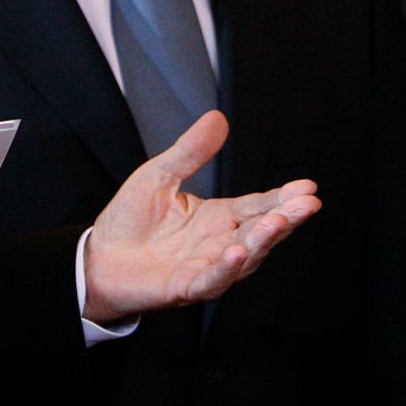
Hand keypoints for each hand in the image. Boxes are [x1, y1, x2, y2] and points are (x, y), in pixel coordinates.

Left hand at [82, 110, 319, 323]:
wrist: (98, 258)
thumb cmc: (131, 221)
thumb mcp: (160, 175)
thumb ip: (190, 151)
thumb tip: (218, 117)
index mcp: (218, 218)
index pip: (258, 206)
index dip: (283, 197)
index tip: (307, 186)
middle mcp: (219, 244)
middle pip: (260, 231)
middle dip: (286, 218)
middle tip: (307, 203)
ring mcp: (205, 267)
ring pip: (244, 257)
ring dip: (263, 241)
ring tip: (279, 221)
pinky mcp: (185, 287)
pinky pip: (211, 280)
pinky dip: (226, 269)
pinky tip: (237, 252)